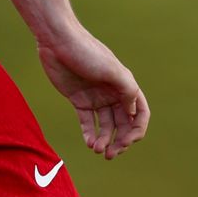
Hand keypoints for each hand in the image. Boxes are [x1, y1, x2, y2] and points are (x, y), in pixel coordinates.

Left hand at [36, 28, 148, 159]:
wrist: (58, 41)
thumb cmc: (87, 52)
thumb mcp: (111, 69)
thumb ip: (126, 90)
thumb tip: (133, 113)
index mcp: (125, 85)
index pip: (139, 113)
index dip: (137, 130)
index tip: (127, 142)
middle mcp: (113, 93)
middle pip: (122, 123)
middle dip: (120, 141)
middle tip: (110, 155)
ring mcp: (96, 98)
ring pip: (105, 126)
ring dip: (104, 140)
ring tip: (97, 150)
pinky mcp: (79, 100)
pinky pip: (87, 122)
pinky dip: (89, 134)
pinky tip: (88, 143)